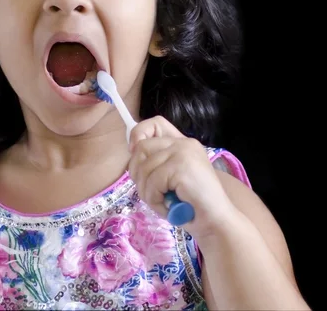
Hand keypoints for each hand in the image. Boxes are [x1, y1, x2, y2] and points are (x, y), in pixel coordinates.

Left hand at [127, 115, 235, 237]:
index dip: (138, 135)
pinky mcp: (181, 166)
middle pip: (141, 147)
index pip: (155, 124)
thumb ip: (156, 162)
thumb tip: (132, 150)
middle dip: (138, 173)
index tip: (135, 153)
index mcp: (182, 143)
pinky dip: (154, 199)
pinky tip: (169, 206)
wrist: (216, 222)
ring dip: (147, 192)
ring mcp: (183, 153)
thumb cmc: (191, 205)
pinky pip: (152, 182)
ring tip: (163, 202)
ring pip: (144, 167)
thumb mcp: (170, 178)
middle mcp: (184, 143)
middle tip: (150, 191)